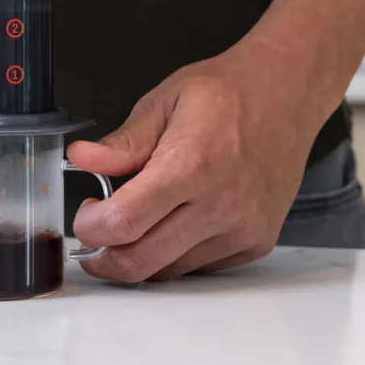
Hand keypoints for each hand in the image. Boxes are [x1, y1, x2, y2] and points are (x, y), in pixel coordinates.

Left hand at [68, 38, 331, 281]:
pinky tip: (169, 222)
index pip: (124, 222)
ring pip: (169, 271)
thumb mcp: (162, 102)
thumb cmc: (223, 93)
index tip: (84, 215)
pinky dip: (173, 253)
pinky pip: (199, 267)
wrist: (284, 94)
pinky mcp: (256, 242)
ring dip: (139, 254)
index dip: (90, 227)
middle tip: (93, 234)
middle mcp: (220, 205)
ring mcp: (242, 228)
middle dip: (104, 257)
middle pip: (142, 261)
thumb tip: (80, 158)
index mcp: (190, 165)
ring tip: (133, 218)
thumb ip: (122, 142)